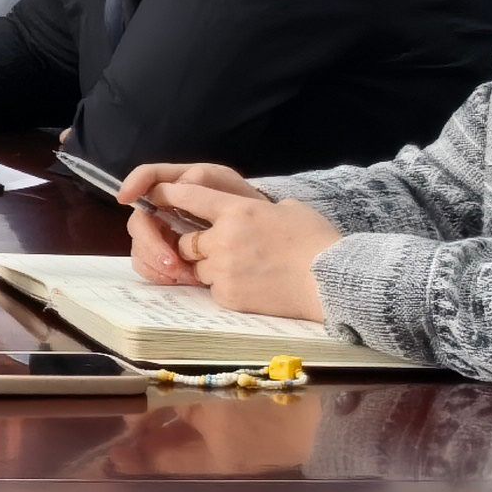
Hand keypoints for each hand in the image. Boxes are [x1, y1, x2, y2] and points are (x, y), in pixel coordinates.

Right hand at [116, 161, 254, 285]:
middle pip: (140, 218)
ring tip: (183, 275)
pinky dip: (157, 274)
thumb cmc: (252, 214)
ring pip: (139, 245)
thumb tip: (178, 187)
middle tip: (171, 261)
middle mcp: (168, 208)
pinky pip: (146, 264)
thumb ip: (207, 183)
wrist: (265, 245)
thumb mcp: (236, 192)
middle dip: (151, 241)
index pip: (149, 176)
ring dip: (155, 262)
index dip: (133, 184)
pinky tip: (178, 279)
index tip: (125, 199)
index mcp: (182, 184)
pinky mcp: (167, 255)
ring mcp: (165, 232)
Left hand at [136, 170, 340, 320]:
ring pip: (199, 268)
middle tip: (220, 248)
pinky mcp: (228, 296)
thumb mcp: (290, 209)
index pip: (190, 196)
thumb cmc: (318, 242)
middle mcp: (224, 238)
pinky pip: (214, 290)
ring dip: (212, 268)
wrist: (333, 281)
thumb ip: (259, 207)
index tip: (158, 195)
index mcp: (239, 210)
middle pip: (186, 241)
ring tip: (245, 269)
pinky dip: (226, 288)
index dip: (170, 195)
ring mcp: (224, 269)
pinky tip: (253, 285)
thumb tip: (251, 210)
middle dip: (197, 245)